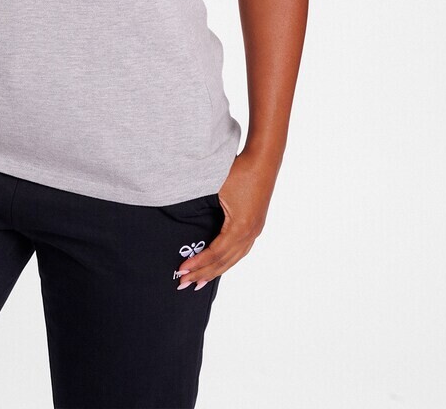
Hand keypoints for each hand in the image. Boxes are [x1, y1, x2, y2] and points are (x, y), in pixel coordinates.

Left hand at [176, 148, 277, 289]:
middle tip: (184, 284)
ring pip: (234, 259)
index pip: (215, 253)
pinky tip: (220, 265)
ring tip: (200, 282)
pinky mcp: (256, 225)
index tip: (181, 271)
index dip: (198, 263)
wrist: (264, 160)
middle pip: (224, 262)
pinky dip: (227, 261)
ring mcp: (255, 230)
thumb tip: (183, 219)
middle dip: (203, 274)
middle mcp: (249, 233)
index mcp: (239, 227)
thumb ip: (203, 208)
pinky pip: (240, 250)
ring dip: (216, 271)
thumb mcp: (217, 189)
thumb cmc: (240, 170)